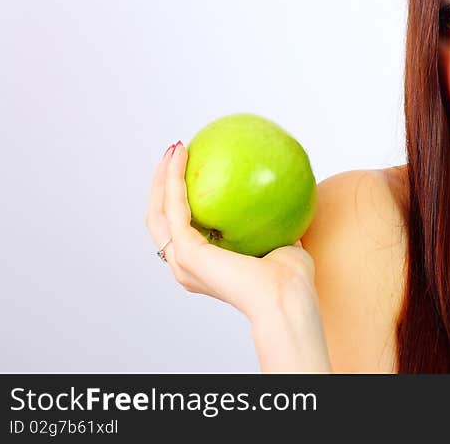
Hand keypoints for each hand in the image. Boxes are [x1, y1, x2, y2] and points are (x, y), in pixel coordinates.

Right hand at [145, 141, 318, 322]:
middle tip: (174, 154)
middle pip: (159, 219)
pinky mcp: (188, 252)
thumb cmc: (291, 280)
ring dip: (162, 178)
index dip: (178, 200)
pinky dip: (173, 179)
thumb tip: (282, 191)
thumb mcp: (283, 240)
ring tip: (174, 150)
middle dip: (162, 185)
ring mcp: (183, 261)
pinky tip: (182, 155)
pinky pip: (174, 207)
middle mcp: (186, 265)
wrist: (287, 299)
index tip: (191, 169)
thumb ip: (274, 221)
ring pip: (158, 212)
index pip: (181, 229)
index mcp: (204, 265)